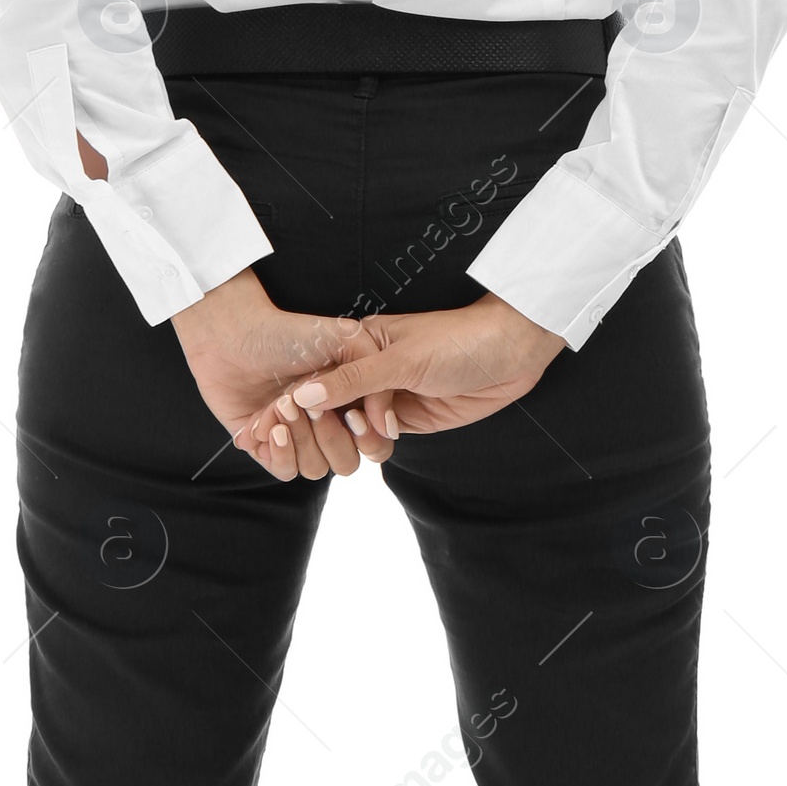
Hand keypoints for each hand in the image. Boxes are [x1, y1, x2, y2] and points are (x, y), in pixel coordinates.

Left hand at [172, 269, 395, 481]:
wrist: (233, 335)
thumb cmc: (289, 334)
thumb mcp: (347, 341)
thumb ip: (376, 379)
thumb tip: (385, 425)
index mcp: (349, 403)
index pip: (375, 442)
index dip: (367, 438)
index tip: (350, 414)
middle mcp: (325, 425)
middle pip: (346, 463)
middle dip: (331, 437)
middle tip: (312, 407)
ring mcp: (296, 437)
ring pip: (315, 468)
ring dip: (302, 440)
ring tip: (283, 406)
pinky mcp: (266, 447)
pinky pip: (285, 471)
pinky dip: (281, 453)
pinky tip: (271, 428)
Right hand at [247, 292, 565, 462]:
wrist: (513, 352)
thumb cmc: (458, 340)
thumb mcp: (402, 359)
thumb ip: (353, 381)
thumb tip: (304, 396)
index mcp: (356, 346)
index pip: (314, 377)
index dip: (293, 401)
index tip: (274, 423)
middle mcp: (365, 373)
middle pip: (326, 408)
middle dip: (318, 426)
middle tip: (315, 435)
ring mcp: (386, 398)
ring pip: (350, 429)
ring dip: (353, 437)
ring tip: (370, 431)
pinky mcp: (408, 419)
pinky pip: (377, 441)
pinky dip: (374, 445)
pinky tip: (378, 442)